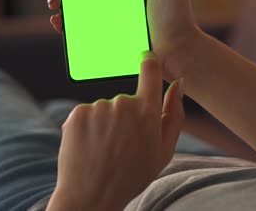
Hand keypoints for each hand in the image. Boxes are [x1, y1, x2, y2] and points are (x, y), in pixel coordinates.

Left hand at [46, 51, 184, 210]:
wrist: (91, 196)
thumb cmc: (133, 175)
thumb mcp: (164, 150)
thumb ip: (174, 114)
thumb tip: (179, 83)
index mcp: (147, 111)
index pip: (150, 68)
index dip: (149, 61)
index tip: (146, 58)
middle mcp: (122, 103)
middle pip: (127, 99)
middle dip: (126, 117)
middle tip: (123, 145)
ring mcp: (97, 108)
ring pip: (106, 108)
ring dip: (106, 124)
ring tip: (105, 150)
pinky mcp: (76, 114)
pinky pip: (87, 114)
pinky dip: (89, 128)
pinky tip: (90, 148)